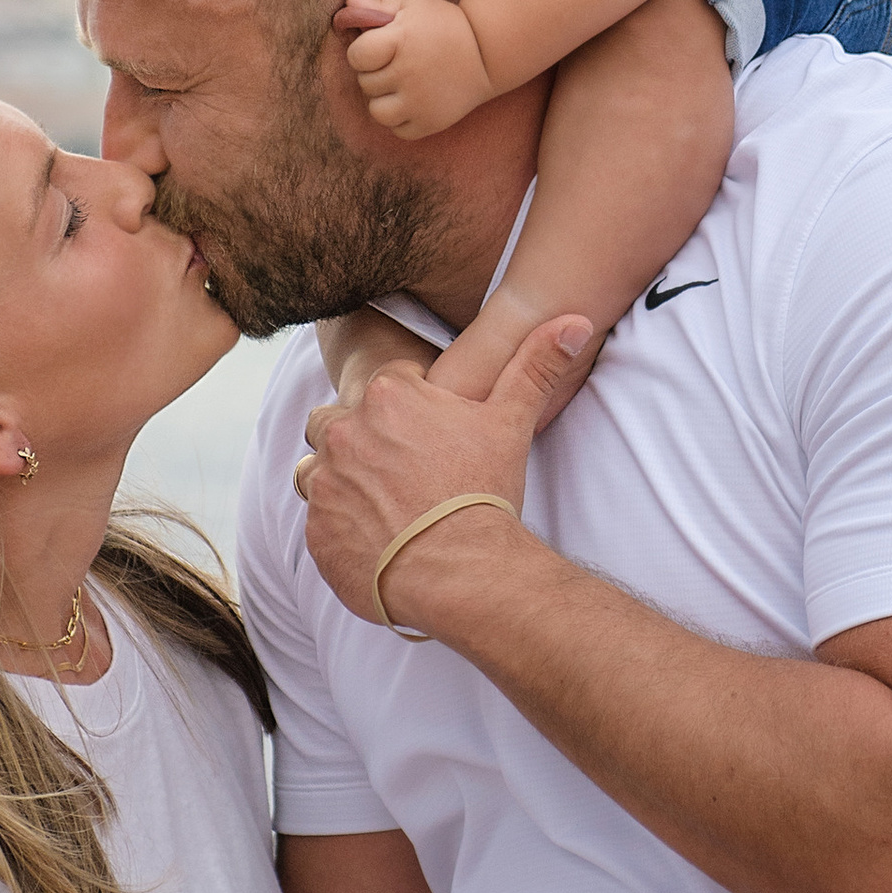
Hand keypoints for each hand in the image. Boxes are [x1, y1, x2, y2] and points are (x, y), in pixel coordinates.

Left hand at [294, 315, 590, 631]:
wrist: (461, 570)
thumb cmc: (484, 494)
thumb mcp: (511, 423)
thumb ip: (535, 365)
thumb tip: (575, 321)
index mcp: (386, 395)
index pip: (380, 387)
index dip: (402, 411)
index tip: (423, 439)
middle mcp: (344, 430)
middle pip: (335, 421)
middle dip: (357, 440)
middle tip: (398, 472)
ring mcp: (325, 481)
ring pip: (318, 468)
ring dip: (340, 480)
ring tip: (381, 505)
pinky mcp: (316, 529)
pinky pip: (318, 519)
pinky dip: (339, 527)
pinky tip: (374, 539)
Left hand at [336, 0, 494, 139]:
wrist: (488, 53)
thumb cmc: (445, 25)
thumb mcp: (413, 6)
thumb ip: (378, 6)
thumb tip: (348, 2)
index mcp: (401, 40)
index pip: (356, 56)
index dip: (363, 52)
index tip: (379, 48)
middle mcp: (408, 73)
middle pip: (365, 83)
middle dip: (375, 73)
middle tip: (397, 65)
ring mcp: (419, 102)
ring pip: (377, 112)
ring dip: (383, 100)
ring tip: (400, 87)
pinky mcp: (430, 123)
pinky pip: (397, 131)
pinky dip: (401, 120)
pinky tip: (413, 102)